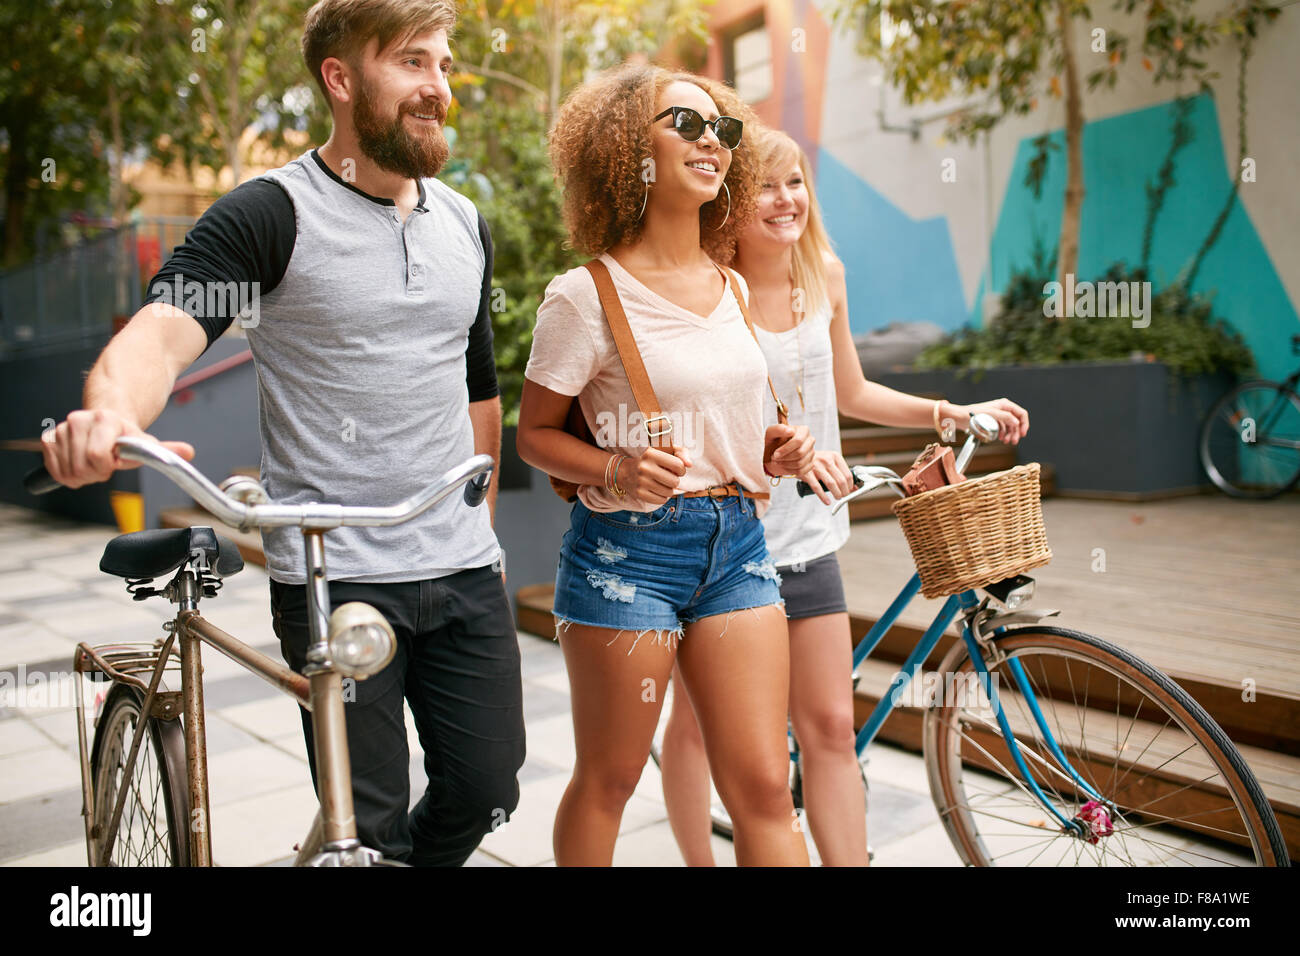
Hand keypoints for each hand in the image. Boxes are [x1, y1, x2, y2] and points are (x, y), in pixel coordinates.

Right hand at [40, 409, 194, 488]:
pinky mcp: (48, 440)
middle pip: (82, 467)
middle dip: (95, 473)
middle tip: (104, 465)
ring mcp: (61, 430)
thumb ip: (165, 450)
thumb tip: (189, 452)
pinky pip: (54, 470)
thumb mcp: (145, 442)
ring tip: (93, 463)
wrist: (104, 420)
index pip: (96, 456)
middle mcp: (79, 420)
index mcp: (104, 420)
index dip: (105, 467)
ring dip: (82, 475)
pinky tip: (79, 463)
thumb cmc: (124, 435)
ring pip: (67, 471)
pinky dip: (67, 474)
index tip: (113, 464)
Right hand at [621, 445, 691, 506]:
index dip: (681, 469)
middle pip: (675, 481)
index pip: (678, 465)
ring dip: (669, 489)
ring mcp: (641, 482)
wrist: (622, 470)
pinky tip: (657, 489)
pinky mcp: (639, 494)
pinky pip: (662, 500)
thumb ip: (680, 452)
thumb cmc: (648, 459)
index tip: (676, 469)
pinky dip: (663, 496)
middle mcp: (645, 467)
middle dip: (675, 480)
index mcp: (651, 454)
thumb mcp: (662, 450)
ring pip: (669, 492)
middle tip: (669, 477)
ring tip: (662, 483)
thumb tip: (690, 464)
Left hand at [764, 424, 814, 477]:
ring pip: (800, 463)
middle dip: (784, 458)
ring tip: (777, 461)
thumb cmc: (772, 441)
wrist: (771, 452)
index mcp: (803, 430)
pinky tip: (783, 465)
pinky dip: (789, 470)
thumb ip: (779, 429)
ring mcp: (811, 453)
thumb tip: (790, 431)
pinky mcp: (810, 464)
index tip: (775, 454)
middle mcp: (810, 440)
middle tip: (774, 458)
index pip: (798, 441)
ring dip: (785, 464)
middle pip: (800, 453)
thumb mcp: (771, 433)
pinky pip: (801, 471)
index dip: (785, 449)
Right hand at [799, 449, 854, 504]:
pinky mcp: (807, 474)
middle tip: (844, 496)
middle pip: (841, 480)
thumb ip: (841, 473)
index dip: (851, 485)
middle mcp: (826, 460)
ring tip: (838, 497)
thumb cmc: (817, 462)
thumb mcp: (831, 462)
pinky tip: (827, 501)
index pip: (848, 474)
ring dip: (837, 494)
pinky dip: (823, 497)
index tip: (850, 491)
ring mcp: (816, 466)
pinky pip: (817, 488)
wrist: (799, 457)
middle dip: (845, 491)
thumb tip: (854, 488)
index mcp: (835, 456)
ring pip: (831, 484)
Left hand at [958, 398, 1028, 444]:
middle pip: (1016, 421)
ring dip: (1010, 434)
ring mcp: (998, 416)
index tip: (1023, 434)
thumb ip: (1005, 417)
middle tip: (1014, 441)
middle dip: (1016, 432)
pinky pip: (1003, 429)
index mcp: (1004, 405)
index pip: (1021, 413)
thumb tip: (1016, 422)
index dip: (1024, 424)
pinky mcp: (993, 422)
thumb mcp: (991, 414)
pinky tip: (1002, 439)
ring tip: (1007, 441)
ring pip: (1010, 426)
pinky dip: (1004, 434)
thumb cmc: (973, 413)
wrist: (960, 418)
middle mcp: (1003, 409)